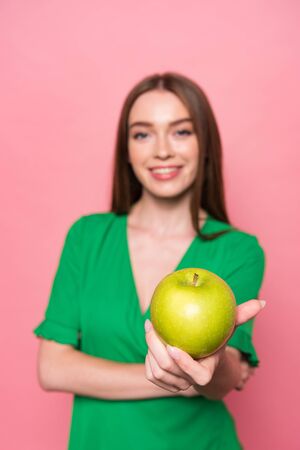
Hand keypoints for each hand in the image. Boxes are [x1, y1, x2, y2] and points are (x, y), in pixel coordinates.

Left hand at [144, 299, 264, 392]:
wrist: (201, 358)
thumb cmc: (215, 340)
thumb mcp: (226, 328)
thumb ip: (240, 316)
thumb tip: (260, 303)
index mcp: (206, 372)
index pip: (196, 375)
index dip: (185, 364)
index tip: (174, 346)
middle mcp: (190, 382)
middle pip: (169, 369)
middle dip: (156, 348)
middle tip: (151, 325)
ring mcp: (176, 385)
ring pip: (157, 371)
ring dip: (150, 349)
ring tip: (150, 327)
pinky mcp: (162, 384)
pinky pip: (151, 373)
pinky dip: (148, 357)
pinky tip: (149, 337)